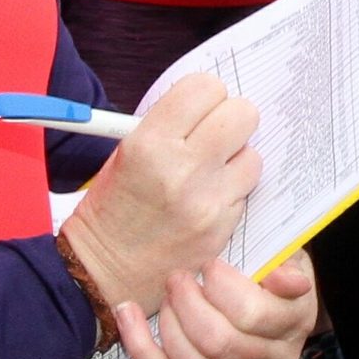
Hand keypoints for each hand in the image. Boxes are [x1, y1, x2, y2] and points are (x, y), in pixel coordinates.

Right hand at [57, 72, 257, 329]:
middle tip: (214, 134)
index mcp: (150, 143)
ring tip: (210, 171)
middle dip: (230, 119)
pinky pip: (246, 192)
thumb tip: (209, 104)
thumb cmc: (113, 208)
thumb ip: (168, 125)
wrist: (105, 271)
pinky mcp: (224, 227)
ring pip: (253, 155)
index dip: (206, 95)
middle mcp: (182, 169)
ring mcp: (208, 201)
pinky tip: (208, 199)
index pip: (206, 87)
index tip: (200, 107)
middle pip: (242, 114)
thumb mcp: (124, 154)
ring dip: (236, 159)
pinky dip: (233, 190)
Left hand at [116, 254, 317, 358]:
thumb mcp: (284, 251)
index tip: (208, 263)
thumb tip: (282, 280)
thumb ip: (284, 260)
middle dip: (188, 304)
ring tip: (164, 297)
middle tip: (178, 277)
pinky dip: (142, 348)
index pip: (252, 314)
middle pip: (220, 343)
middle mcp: (276, 358)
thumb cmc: (267, 264)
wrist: (265, 294)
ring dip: (169, 328)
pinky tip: (129, 314)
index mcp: (296, 320)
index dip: (221, 287)